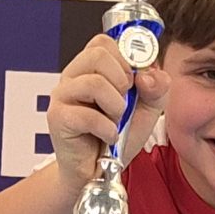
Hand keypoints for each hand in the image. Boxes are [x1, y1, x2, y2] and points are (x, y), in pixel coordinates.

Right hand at [47, 35, 165, 187]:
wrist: (96, 172)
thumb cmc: (115, 137)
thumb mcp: (146, 110)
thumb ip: (156, 88)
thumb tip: (148, 75)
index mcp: (90, 68)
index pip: (104, 41)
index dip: (126, 58)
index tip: (133, 81)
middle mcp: (72, 77)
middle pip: (97, 54)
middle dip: (121, 79)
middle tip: (124, 101)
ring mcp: (62, 96)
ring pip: (94, 83)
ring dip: (116, 106)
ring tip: (115, 121)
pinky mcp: (58, 119)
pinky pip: (87, 115)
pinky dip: (107, 128)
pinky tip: (108, 136)